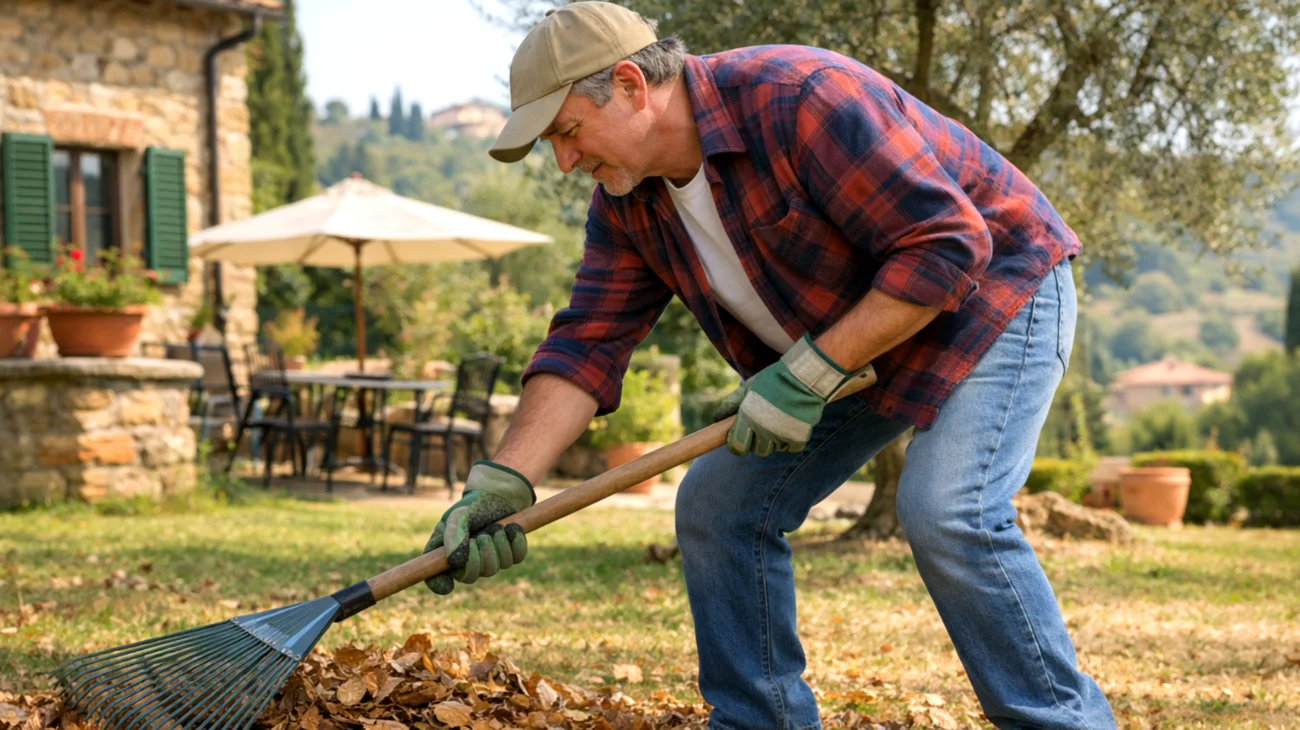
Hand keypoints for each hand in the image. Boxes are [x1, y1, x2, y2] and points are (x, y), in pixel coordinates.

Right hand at [423, 461, 533, 594]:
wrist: (498, 494)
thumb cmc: (473, 505)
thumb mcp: (459, 515)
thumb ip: (454, 535)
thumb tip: (456, 563)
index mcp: (446, 552)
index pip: (436, 578)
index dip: (440, 584)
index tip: (448, 584)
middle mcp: (466, 561)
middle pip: (470, 576)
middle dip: (479, 556)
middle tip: (482, 536)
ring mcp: (488, 560)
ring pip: (494, 568)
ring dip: (497, 544)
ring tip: (496, 526)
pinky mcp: (510, 555)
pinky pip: (516, 558)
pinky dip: (515, 542)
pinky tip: (511, 528)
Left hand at [712, 334, 870, 455]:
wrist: (803, 378)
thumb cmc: (773, 380)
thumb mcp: (748, 388)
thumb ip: (731, 404)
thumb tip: (716, 419)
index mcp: (748, 418)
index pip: (737, 447)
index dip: (736, 443)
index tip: (740, 437)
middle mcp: (763, 431)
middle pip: (756, 450)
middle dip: (756, 441)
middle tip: (761, 425)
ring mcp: (781, 437)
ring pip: (773, 449)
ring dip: (772, 440)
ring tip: (776, 421)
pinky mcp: (798, 439)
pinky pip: (789, 448)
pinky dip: (789, 440)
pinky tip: (789, 425)